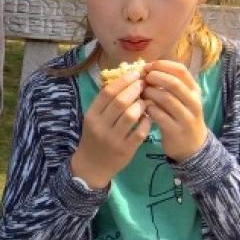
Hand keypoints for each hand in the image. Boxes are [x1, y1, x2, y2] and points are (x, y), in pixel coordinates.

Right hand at [71, 70, 149, 187]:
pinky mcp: (125, 149)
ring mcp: (113, 139)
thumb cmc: (94, 137)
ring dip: (142, 104)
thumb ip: (105, 103)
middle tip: (144, 84)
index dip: (123, 81)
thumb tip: (126, 81)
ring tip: (146, 100)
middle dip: (135, 90)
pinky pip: (140, 131)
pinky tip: (148, 116)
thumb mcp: (93, 119)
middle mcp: (100, 126)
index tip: (135, 74)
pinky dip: (146, 121)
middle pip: (120, 102)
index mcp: (91, 116)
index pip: (107, 93)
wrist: (92, 165)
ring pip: (131, 115)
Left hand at [142, 60, 206, 161]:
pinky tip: (143, 108)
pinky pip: (160, 116)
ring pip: (167, 99)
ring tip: (141, 93)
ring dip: (150, 93)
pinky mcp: (176, 130)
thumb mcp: (180, 99)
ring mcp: (186, 117)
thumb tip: (146, 69)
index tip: (147, 66)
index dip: (162, 65)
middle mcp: (193, 101)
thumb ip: (168, 85)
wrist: (191, 145)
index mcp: (194, 90)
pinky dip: (149, 109)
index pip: (181, 70)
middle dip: (155, 78)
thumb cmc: (180, 116)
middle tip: (143, 79)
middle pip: (174, 83)